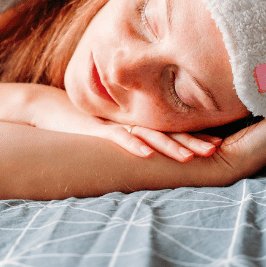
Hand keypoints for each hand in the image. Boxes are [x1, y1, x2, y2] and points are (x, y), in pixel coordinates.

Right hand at [24, 85, 218, 162]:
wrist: (48, 109)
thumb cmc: (82, 123)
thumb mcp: (111, 129)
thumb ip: (133, 135)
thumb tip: (156, 151)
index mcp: (136, 121)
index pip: (170, 128)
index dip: (193, 134)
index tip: (218, 142)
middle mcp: (129, 120)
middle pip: (166, 130)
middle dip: (192, 140)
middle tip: (216, 149)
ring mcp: (114, 123)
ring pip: (148, 134)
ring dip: (170, 146)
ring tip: (192, 157)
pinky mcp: (95, 128)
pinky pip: (118, 137)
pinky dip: (133, 146)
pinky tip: (147, 155)